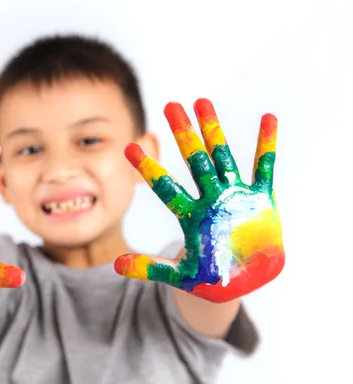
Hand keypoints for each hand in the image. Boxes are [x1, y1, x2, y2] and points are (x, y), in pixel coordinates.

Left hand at [115, 98, 283, 302]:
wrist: (243, 283)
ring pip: (222, 156)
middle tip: (171, 106)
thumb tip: (116, 266)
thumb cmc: (209, 279)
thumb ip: (150, 268)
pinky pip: (264, 168)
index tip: (129, 147)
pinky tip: (268, 118)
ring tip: (203, 102)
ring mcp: (234, 197)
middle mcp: (210, 199)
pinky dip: (266, 145)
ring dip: (214, 130)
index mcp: (190, 216)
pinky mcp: (259, 199)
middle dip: (184, 134)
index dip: (149, 168)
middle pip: (194, 160)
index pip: (165, 187)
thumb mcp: (179, 275)